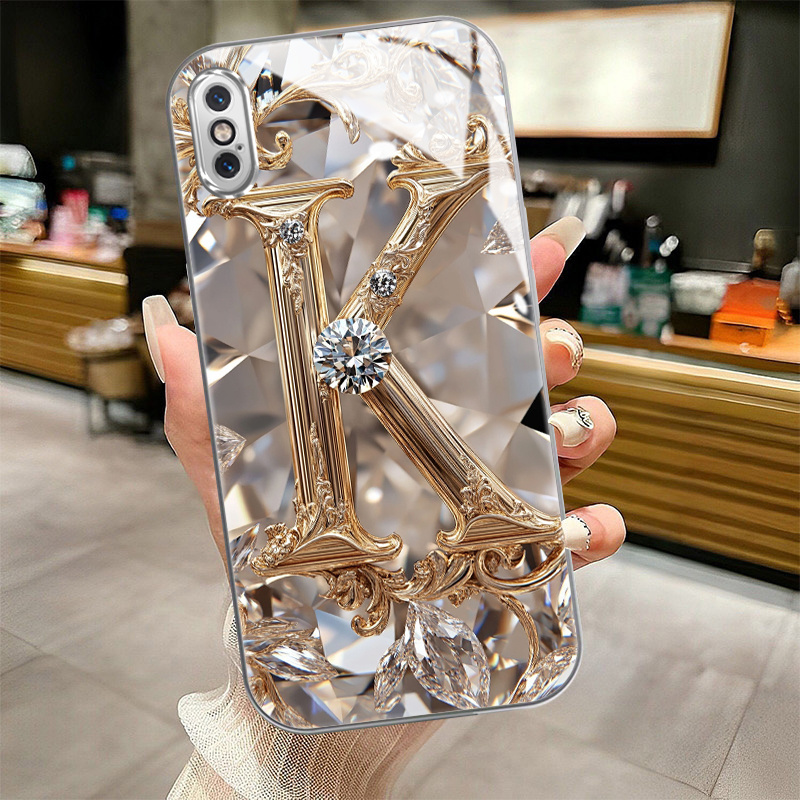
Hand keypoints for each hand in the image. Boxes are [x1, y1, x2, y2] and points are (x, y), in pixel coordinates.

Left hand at [142, 216, 623, 567]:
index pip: (461, 330)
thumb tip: (168, 323)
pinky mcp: (512, 551)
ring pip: (567, 440)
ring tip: (570, 434)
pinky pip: (571, 534)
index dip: (505, 285)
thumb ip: (202, 399)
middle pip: (530, 374)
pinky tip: (581, 525)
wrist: (306, 637)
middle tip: (549, 349)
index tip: (535, 253)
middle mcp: (455, 438)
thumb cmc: (276, 549)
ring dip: (585, 427)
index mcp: (401, 403)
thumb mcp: (231, 466)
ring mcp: (490, 492)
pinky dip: (591, 526)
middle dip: (555, 348)